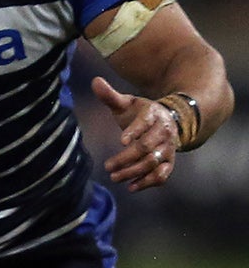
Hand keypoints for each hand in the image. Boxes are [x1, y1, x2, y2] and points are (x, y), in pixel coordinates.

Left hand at [92, 75, 178, 190]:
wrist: (171, 121)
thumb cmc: (141, 113)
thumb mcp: (127, 103)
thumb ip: (110, 96)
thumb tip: (95, 80)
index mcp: (153, 115)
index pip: (145, 122)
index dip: (134, 131)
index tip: (121, 140)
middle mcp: (164, 132)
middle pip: (147, 147)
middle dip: (127, 158)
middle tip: (108, 166)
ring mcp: (168, 148)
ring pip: (154, 163)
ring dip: (134, 172)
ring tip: (115, 177)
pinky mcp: (169, 162)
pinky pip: (163, 174)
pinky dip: (149, 182)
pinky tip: (131, 187)